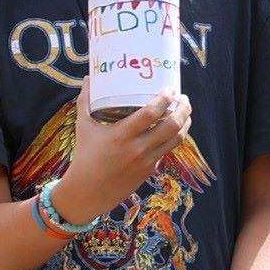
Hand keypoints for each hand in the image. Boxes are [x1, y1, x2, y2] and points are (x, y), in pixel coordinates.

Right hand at [53, 82, 192, 222]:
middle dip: (183, 109)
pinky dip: (173, 138)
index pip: (150, 113)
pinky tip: (175, 129)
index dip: (164, 100)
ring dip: (185, 124)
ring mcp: (147, 161)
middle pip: (171, 126)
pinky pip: (167, 151)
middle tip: (183, 98)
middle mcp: (138, 148)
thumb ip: (86, 101)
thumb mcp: (83, 126)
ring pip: (175, 140)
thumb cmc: (84, 156)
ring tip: (186, 112)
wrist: (89, 191)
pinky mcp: (150, 170)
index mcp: (121, 135)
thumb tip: (88, 79)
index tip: (170, 89)